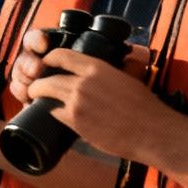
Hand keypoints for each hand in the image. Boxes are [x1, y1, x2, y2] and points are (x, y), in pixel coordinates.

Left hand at [24, 47, 175, 156]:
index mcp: (97, 67)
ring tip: (35, 99)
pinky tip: (49, 115)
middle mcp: (83, 81)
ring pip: (45, 94)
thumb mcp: (126, 79)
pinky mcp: (76, 122)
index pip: (61, 55)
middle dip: (37, 82)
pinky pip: (53, 113)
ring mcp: (77, 102)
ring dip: (37, 96)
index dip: (49, 59)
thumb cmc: (145, 107)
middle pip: (47, 77)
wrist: (152, 131)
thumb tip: (104, 73)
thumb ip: (109, 73)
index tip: (45, 64)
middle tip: (36, 87)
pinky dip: (49, 113)